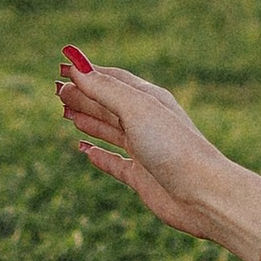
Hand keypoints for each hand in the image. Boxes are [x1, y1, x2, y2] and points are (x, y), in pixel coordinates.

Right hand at [54, 50, 260, 260]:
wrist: (203, 194)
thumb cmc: (174, 146)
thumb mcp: (137, 110)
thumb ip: (105, 89)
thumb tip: (76, 67)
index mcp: (150, 100)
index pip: (114, 80)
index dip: (88, 73)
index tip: (64, 67)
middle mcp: (147, 123)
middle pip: (109, 104)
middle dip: (83, 96)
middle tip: (57, 91)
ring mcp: (144, 151)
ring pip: (110, 130)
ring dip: (88, 120)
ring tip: (66, 113)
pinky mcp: (141, 178)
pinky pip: (114, 163)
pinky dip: (98, 156)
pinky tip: (84, 150)